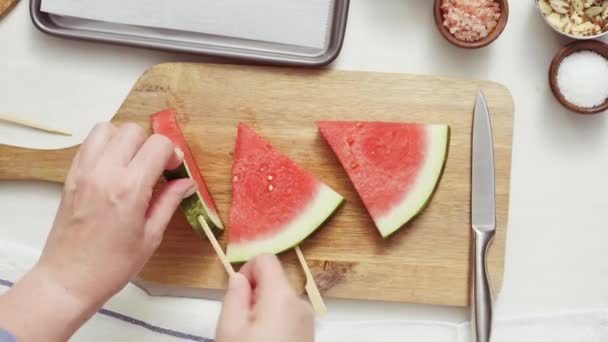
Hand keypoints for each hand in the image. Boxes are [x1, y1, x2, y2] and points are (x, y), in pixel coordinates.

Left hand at [37, 122, 194, 307]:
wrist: (69, 279)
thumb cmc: (113, 265)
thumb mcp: (151, 236)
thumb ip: (170, 201)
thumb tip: (187, 183)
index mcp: (129, 189)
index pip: (157, 145)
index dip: (172, 153)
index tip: (174, 170)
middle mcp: (104, 172)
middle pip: (133, 131)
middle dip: (150, 145)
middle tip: (156, 168)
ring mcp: (83, 171)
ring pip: (108, 129)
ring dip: (125, 141)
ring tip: (132, 164)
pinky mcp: (71, 176)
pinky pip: (89, 143)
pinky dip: (106, 147)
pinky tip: (114, 170)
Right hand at [216, 255, 313, 341]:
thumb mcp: (230, 329)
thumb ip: (233, 297)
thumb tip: (239, 278)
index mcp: (282, 295)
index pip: (266, 259)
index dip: (247, 271)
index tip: (238, 296)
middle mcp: (300, 302)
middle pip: (272, 281)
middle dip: (253, 296)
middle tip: (241, 325)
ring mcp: (307, 319)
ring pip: (278, 299)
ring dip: (262, 312)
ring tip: (253, 337)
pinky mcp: (309, 333)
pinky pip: (287, 315)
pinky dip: (274, 323)